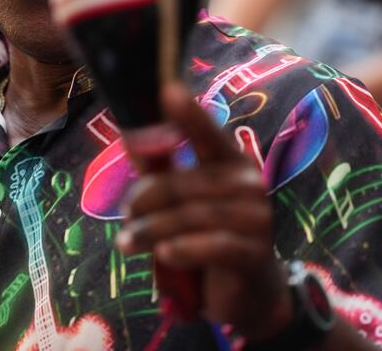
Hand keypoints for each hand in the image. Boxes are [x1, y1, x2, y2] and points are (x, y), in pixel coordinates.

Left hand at [116, 83, 292, 339]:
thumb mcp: (183, 203)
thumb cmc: (209, 236)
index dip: (188, 114)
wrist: (248, 291)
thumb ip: (161, 172)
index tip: (168, 90)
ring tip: (127, 243)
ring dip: (150, 230)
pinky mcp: (253, 252)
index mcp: (230, 161)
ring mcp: (255, 218)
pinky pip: (210, 246)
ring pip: (188, 216)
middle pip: (181, 183)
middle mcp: (248, 182)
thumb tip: (133, 139)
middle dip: (143, 200)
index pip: (207, 134)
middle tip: (125, 218)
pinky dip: (181, 250)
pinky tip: (164, 254)